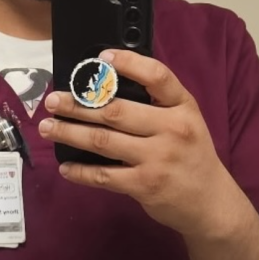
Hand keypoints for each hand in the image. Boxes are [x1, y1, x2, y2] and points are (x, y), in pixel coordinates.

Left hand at [38, 49, 244, 239]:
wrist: (210, 202)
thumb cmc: (190, 152)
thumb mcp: (185, 119)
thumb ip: (156, 102)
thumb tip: (105, 83)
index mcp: (183, 106)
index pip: (157, 76)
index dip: (129, 63)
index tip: (100, 57)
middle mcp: (172, 129)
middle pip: (115, 110)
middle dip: (77, 104)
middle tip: (52, 101)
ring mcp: (158, 158)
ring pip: (102, 140)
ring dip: (69, 132)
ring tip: (47, 127)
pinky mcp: (145, 185)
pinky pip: (104, 175)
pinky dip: (80, 171)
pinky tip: (65, 166)